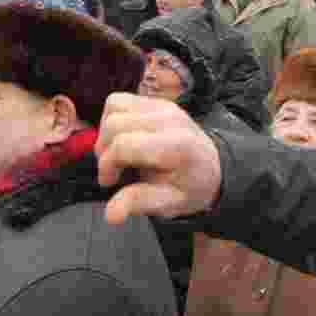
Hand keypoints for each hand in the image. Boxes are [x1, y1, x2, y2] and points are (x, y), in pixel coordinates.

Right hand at [95, 93, 221, 225]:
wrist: (212, 167)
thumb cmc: (190, 187)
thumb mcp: (169, 204)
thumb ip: (139, 203)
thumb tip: (110, 215)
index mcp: (176, 146)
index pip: (124, 144)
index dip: (107, 165)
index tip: (109, 182)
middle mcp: (170, 118)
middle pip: (114, 124)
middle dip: (104, 150)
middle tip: (113, 171)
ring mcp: (163, 105)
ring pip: (114, 105)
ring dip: (105, 131)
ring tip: (116, 153)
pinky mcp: (156, 100)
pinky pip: (120, 101)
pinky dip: (113, 119)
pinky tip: (123, 139)